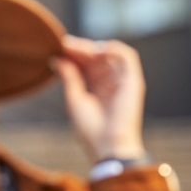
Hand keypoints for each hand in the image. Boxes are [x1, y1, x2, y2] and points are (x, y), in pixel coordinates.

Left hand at [52, 35, 146, 161]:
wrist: (108, 146)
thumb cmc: (91, 129)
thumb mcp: (74, 99)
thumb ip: (69, 77)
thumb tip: (57, 58)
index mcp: (97, 89)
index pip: (85, 65)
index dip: (72, 55)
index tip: (57, 48)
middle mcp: (111, 83)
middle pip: (95, 57)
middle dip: (79, 49)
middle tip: (63, 43)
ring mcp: (123, 81)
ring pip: (109, 54)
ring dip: (92, 47)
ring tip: (75, 47)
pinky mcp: (133, 81)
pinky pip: (128, 57)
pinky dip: (113, 48)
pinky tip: (95, 50)